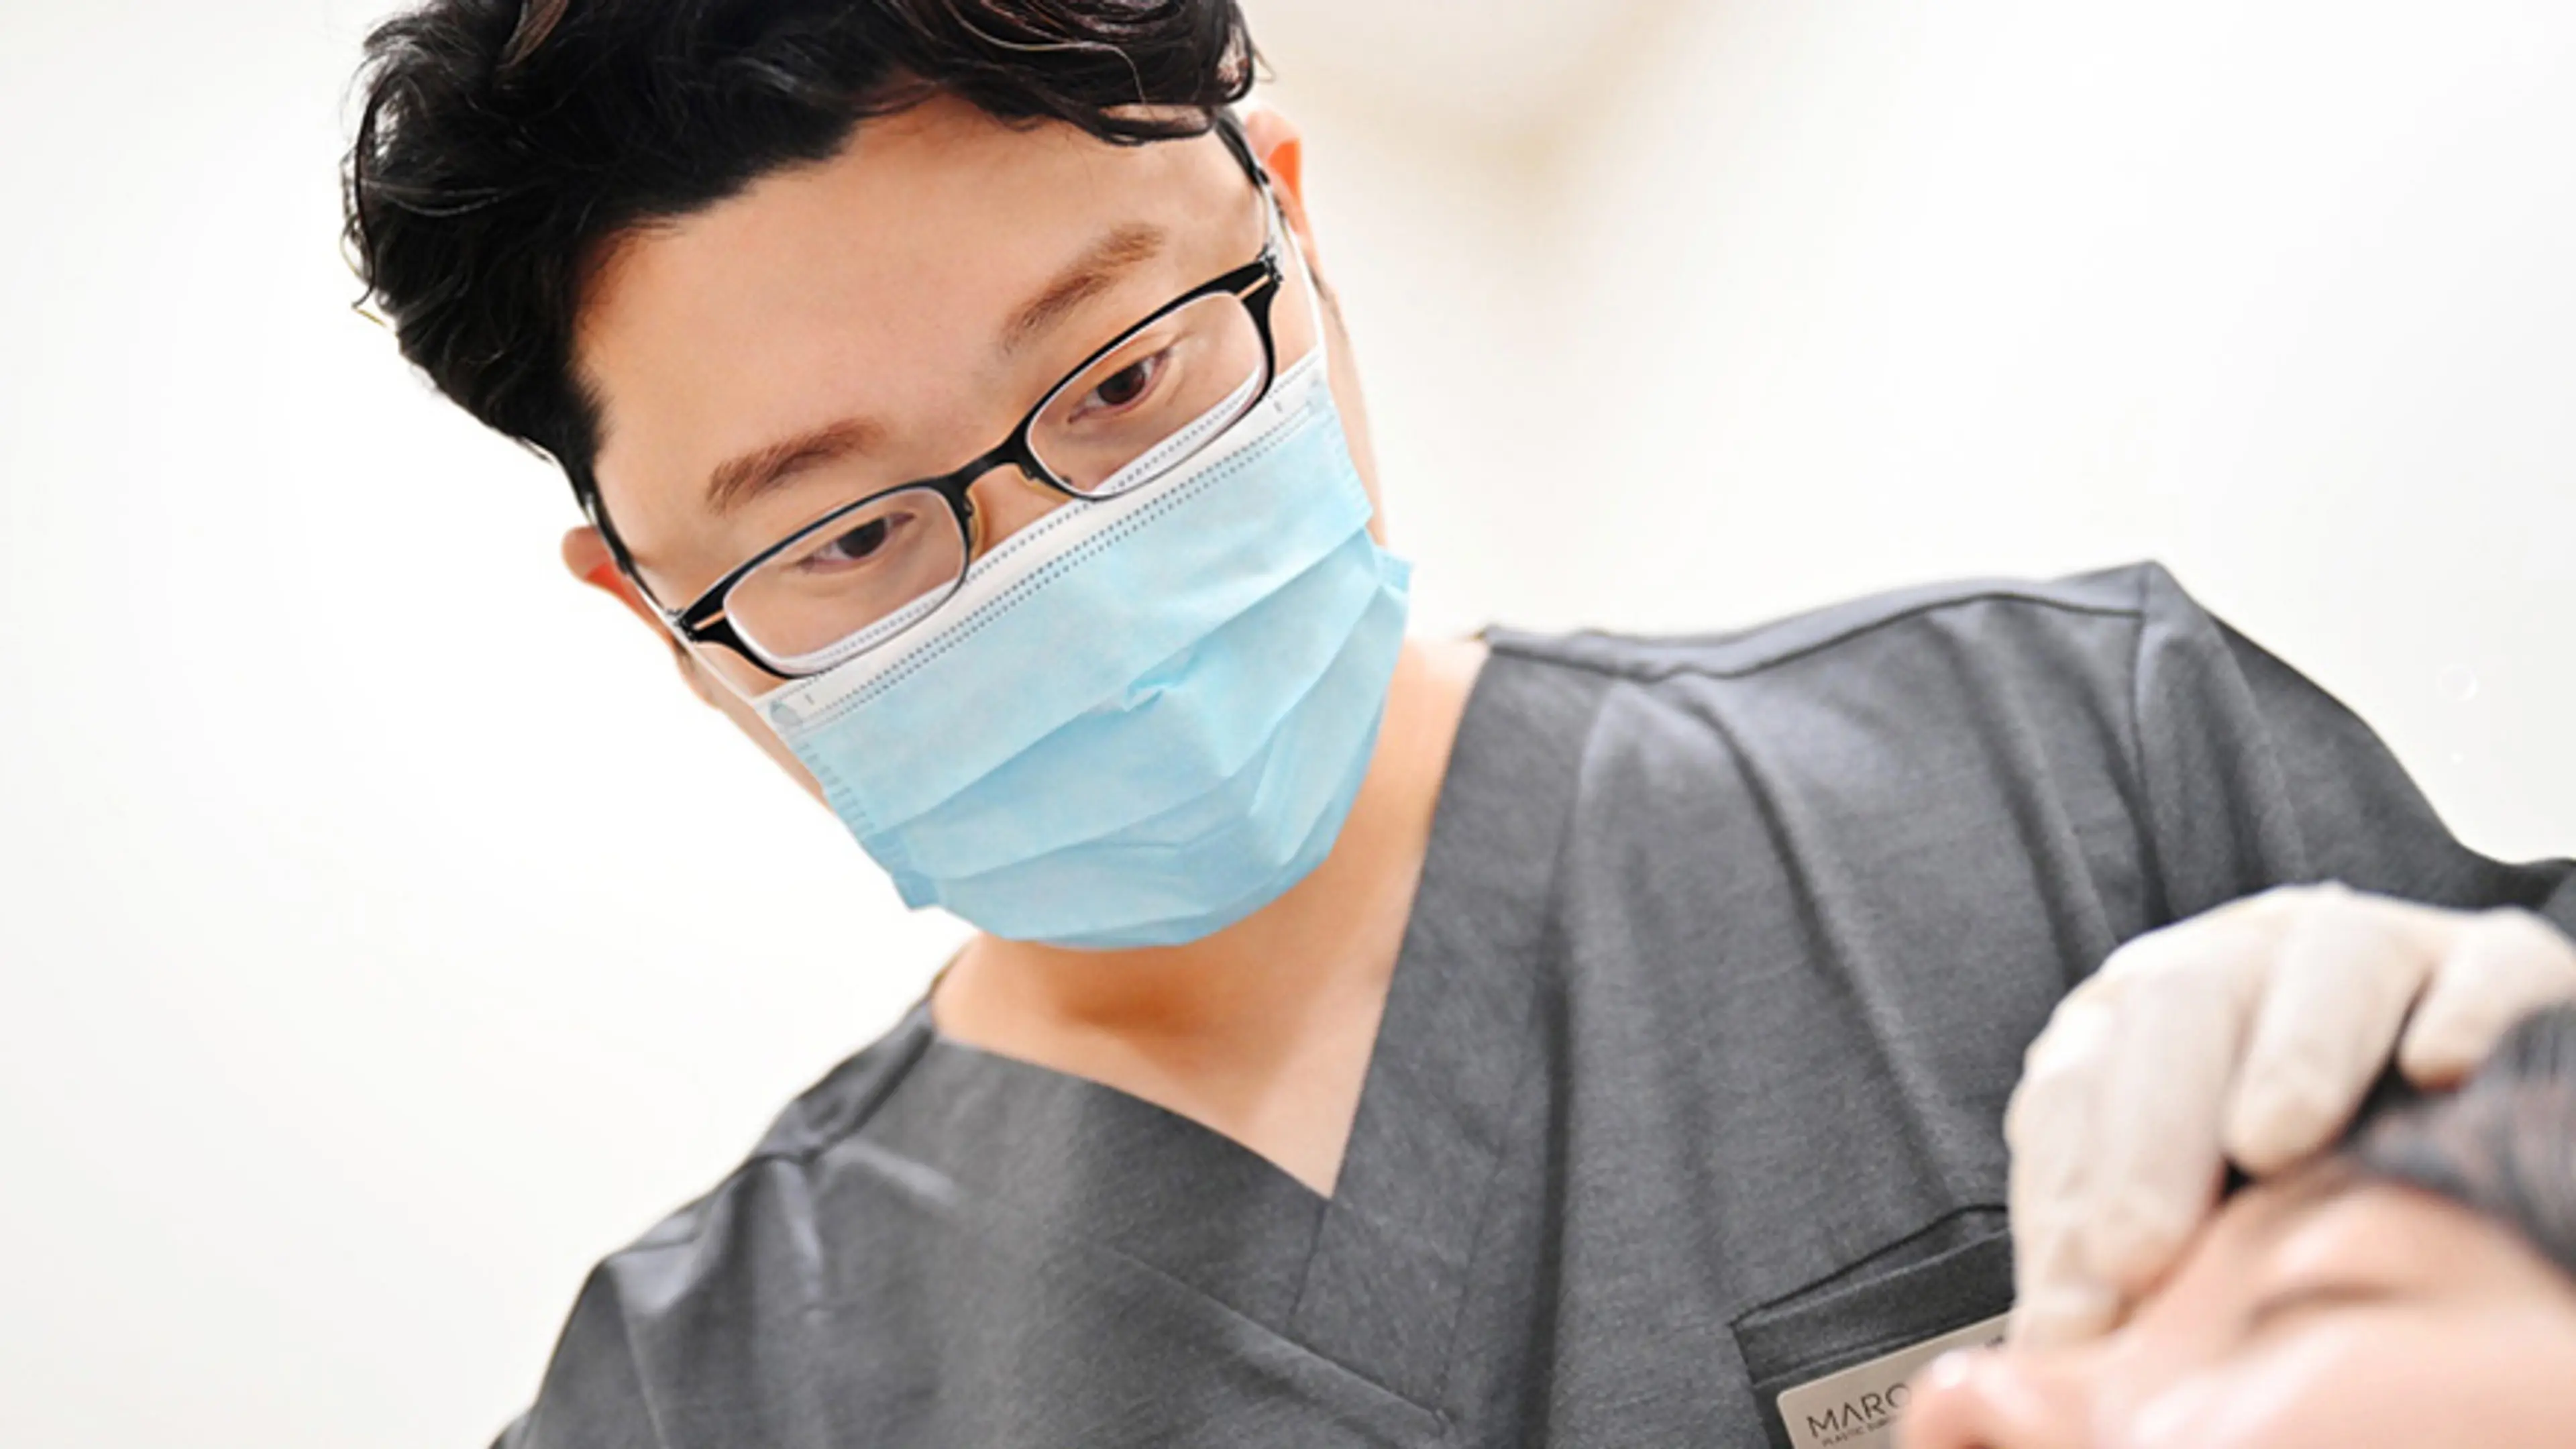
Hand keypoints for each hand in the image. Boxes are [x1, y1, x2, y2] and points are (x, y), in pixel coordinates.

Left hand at [2005, 882, 2575, 1345]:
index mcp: (2145, 1019)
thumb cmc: (2295, 1178)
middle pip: (2180, 1007)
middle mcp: (2250, 962)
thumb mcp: (2196, 1210)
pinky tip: (2440, 1070)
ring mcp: (2377, 951)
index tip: (2075, 1309)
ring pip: (2329, 962)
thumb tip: (2058, 1344)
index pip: (2077, 1083)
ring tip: (2269, 1146)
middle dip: (2149, 1136)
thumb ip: (2118, 1255)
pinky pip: (2482, 965)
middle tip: (2141, 1255)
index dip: (2066, 1191)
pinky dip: (2460, 1010)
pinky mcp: (2494, 962)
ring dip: (2292, 1052)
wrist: (2453, 1105)